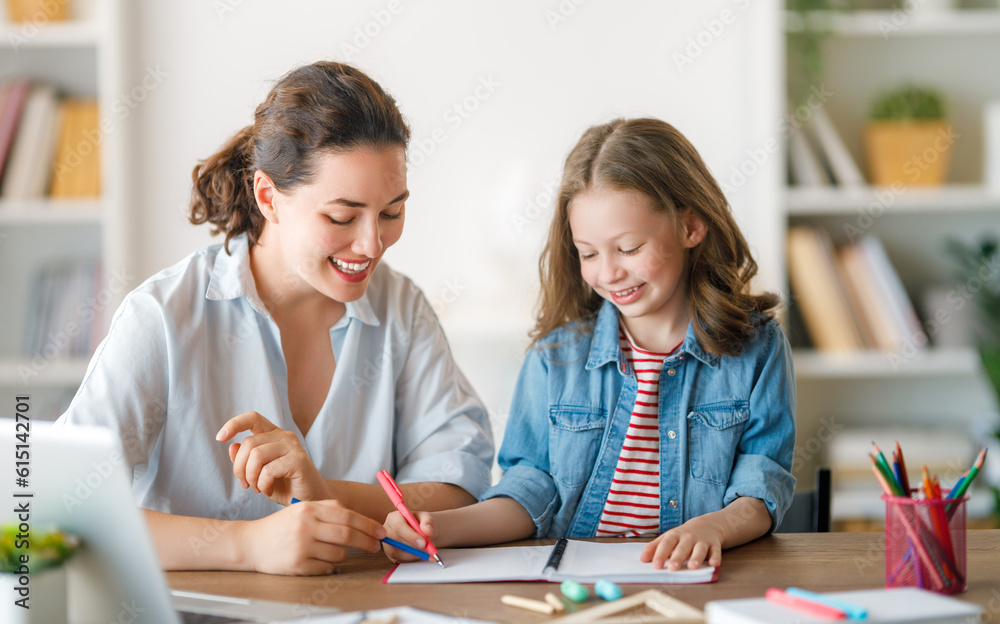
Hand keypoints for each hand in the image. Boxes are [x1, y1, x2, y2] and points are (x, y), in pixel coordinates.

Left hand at [216, 411, 327, 505]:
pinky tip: (268, 491)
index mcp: (274, 434)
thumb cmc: (285, 486)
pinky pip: (269, 470)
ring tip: (258, 488)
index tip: (219, 438)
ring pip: (256, 455)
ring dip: (251, 477)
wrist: (309, 501)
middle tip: (246, 485)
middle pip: (248, 444)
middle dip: (239, 469)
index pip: (252, 418)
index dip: (234, 424)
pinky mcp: (299, 461)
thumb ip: (245, 460)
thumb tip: (232, 445)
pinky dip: (263, 484)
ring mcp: (293, 447)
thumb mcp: (258, 473)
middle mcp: (284, 436)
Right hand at [240, 500, 385, 574]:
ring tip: (334, 552)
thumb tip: (360, 517)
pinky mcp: (298, 565)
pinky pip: (327, 568)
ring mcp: (302, 546)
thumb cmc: (281, 526)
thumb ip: (328, 509)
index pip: (348, 516)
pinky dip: (329, 566)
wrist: (252, 543)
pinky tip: (320, 560)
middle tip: (376, 546)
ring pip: (339, 554)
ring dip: (344, 555)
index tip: (380, 531)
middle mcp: (306, 526)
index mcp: (309, 509)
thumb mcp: (302, 509)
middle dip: (367, 541)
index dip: (368, 525)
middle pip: (348, 534)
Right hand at [382, 510, 434, 562]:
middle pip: (395, 540)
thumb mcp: (426, 517)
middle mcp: (387, 530)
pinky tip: (419, 553)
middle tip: (426, 549)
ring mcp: (387, 543)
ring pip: (396, 551)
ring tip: (425, 550)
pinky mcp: (390, 554)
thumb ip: (428, 521)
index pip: (399, 526)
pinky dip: (411, 558)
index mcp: (394, 517)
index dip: (411, 536)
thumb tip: (427, 531)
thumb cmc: (421, 523)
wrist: (421, 532)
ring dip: (413, 553)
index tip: (424, 542)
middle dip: (412, 546)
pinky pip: (398, 559)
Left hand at [640, 515, 723, 570]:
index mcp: (675, 535)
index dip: (661, 554)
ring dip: (696, 558)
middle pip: (682, 547)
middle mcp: (689, 537)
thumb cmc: (684, 535)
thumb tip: (642, 559)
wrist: (708, 525)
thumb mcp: (668, 538)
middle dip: (677, 557)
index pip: (666, 544)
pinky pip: (716, 551)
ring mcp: (702, 541)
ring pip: (700, 549)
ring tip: (692, 567)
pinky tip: (714, 564)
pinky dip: (715, 557)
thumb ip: (654, 547)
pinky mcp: (714, 545)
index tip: (656, 565)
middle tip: (672, 568)